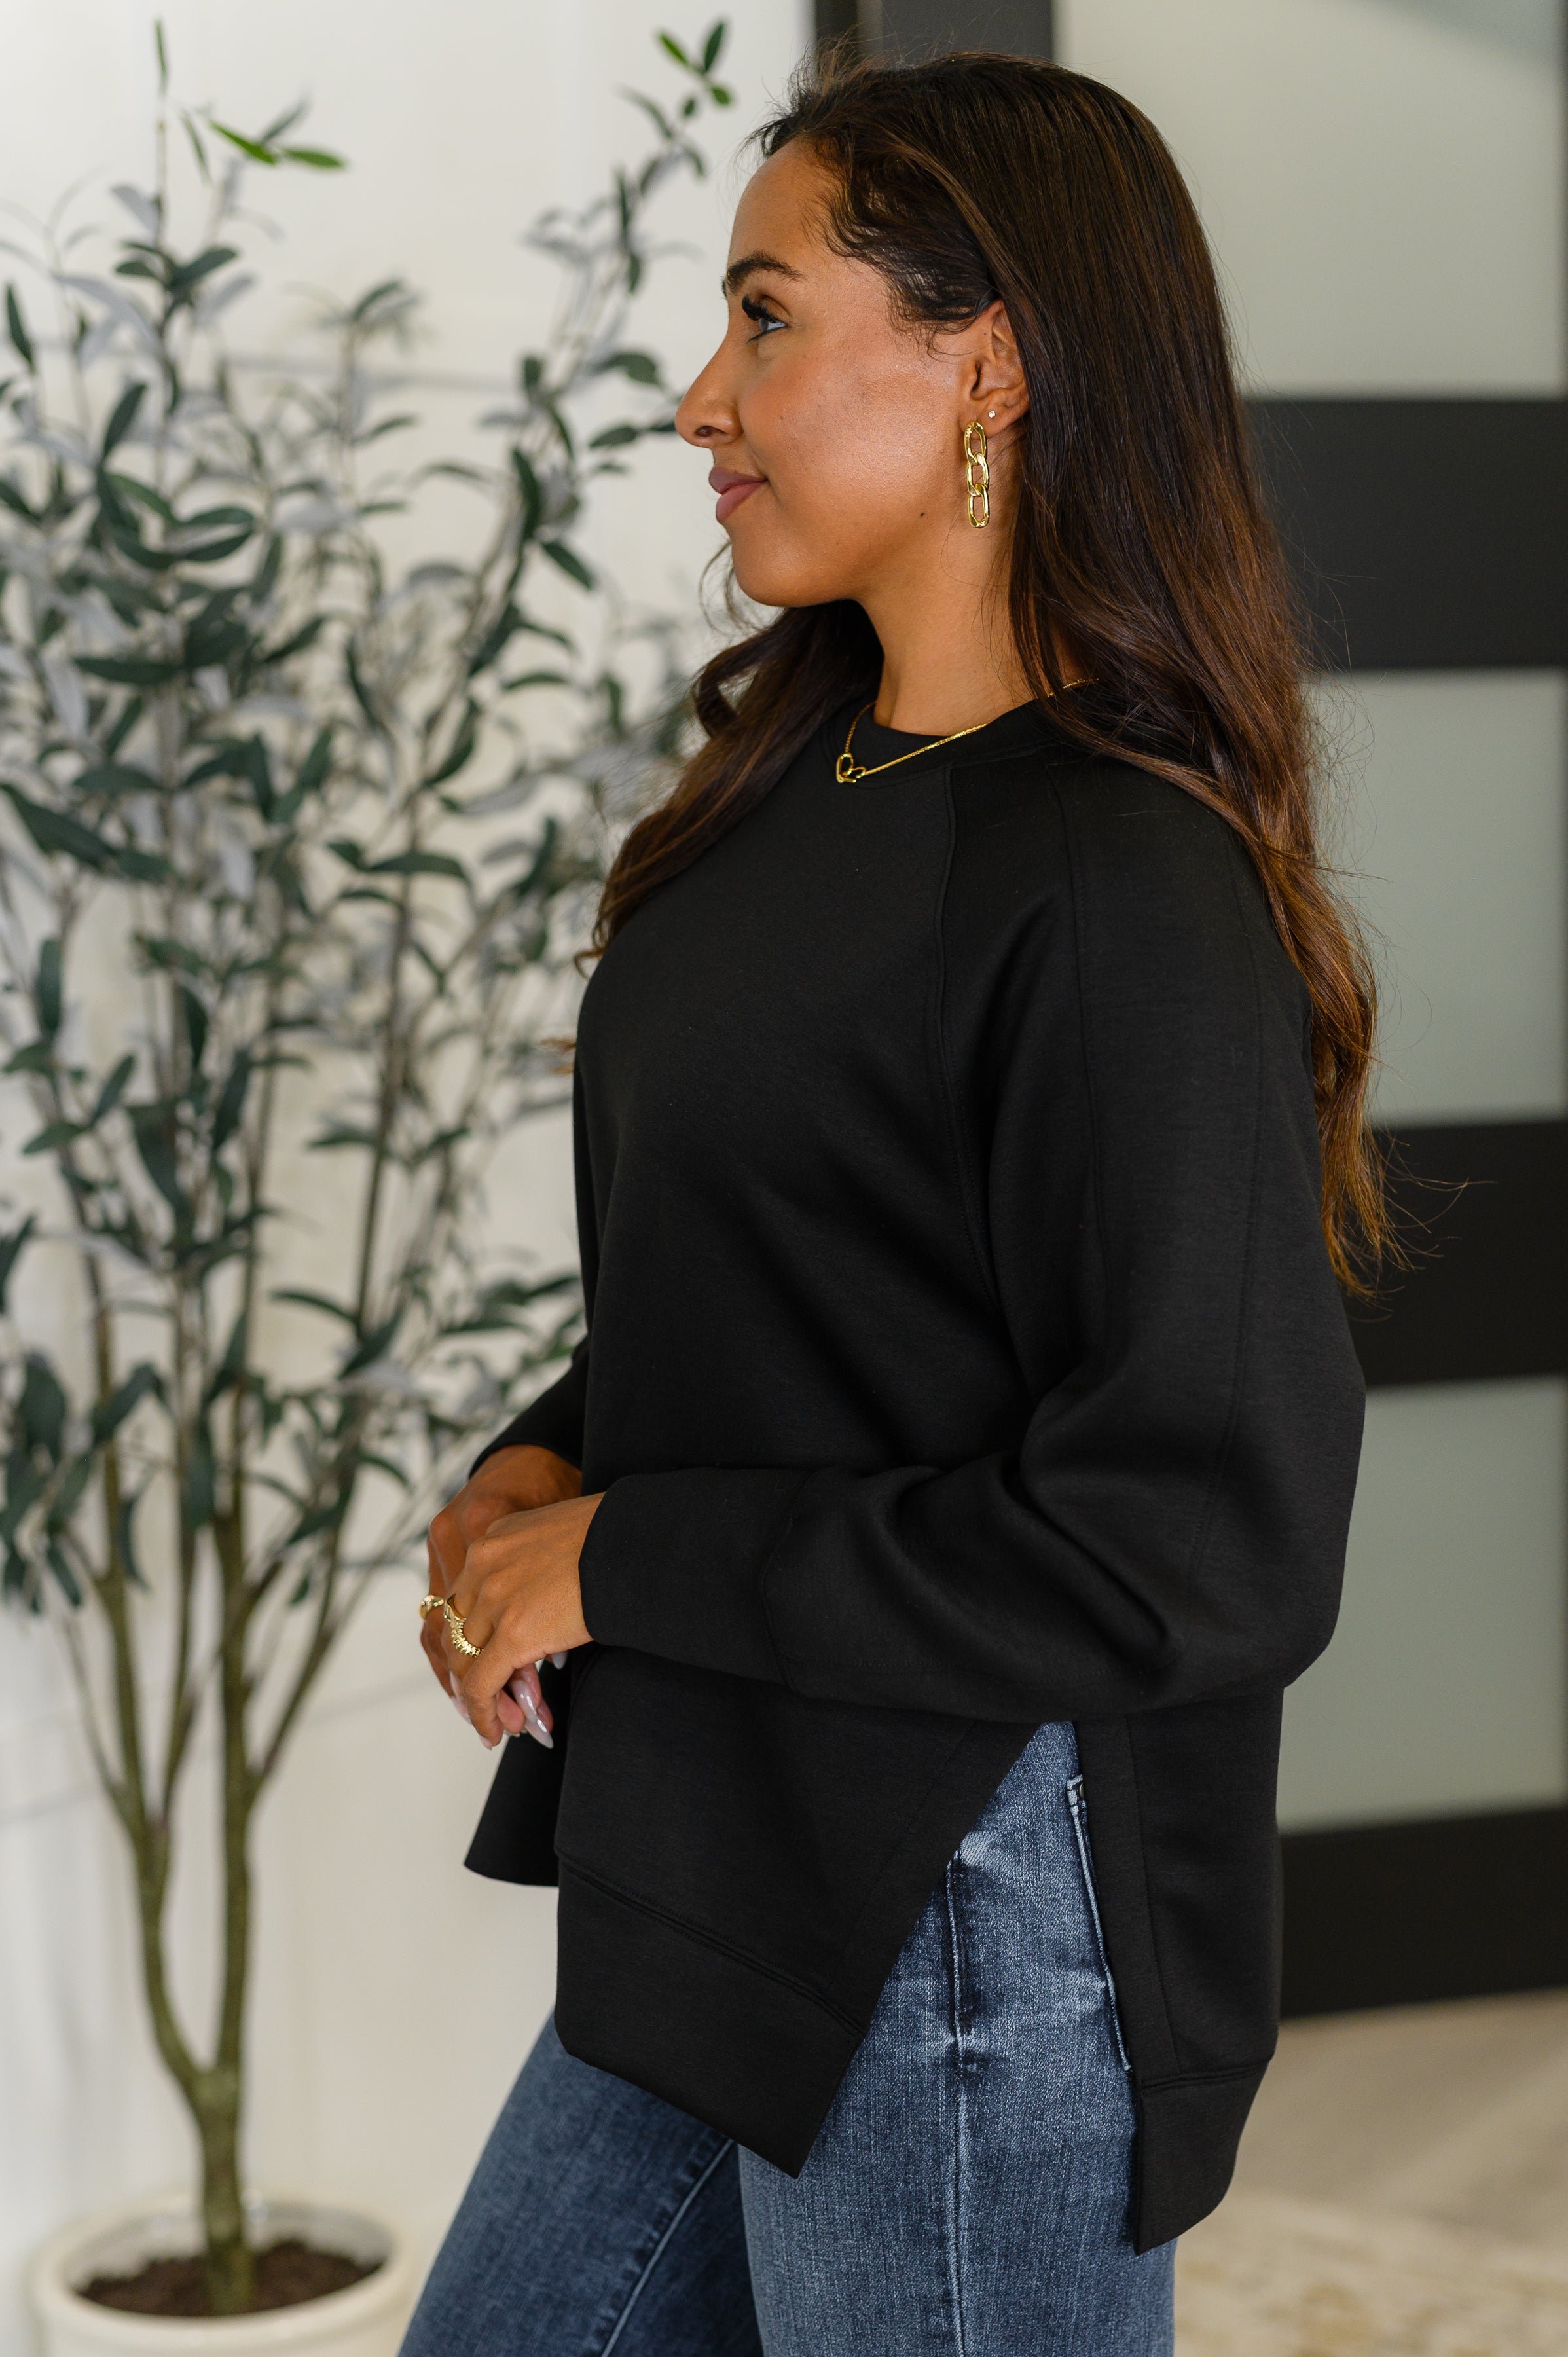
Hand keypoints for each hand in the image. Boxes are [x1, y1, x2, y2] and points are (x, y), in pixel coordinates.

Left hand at [441, 1490, 601, 1746]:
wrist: (637, 1542)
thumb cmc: (616, 1538)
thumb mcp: (558, 1539)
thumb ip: (534, 1567)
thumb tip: (540, 1607)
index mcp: (494, 1538)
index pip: (465, 1597)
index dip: (471, 1636)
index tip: (482, 1661)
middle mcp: (483, 1564)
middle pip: (458, 1630)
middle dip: (471, 1669)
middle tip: (491, 1698)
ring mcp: (495, 1598)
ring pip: (466, 1661)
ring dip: (482, 1696)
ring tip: (504, 1720)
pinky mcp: (513, 1634)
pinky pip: (482, 1685)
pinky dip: (484, 1714)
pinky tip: (495, 1733)